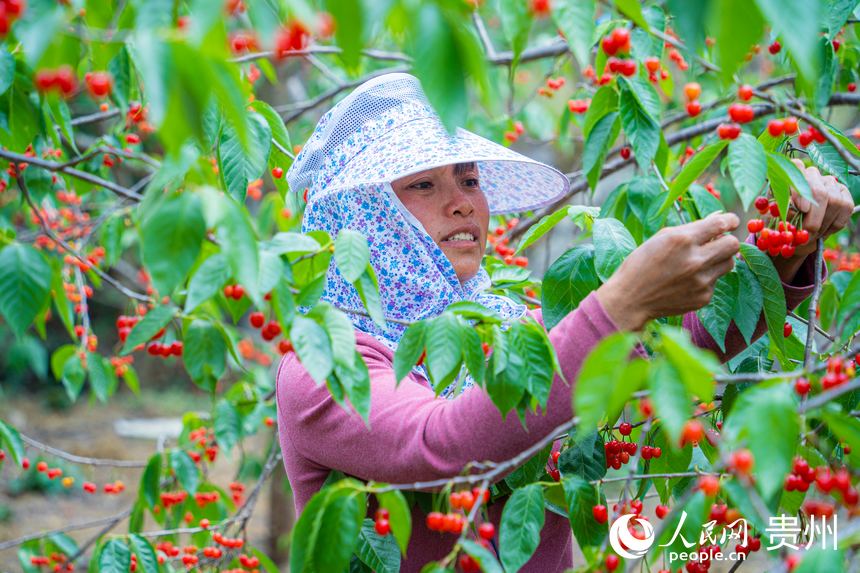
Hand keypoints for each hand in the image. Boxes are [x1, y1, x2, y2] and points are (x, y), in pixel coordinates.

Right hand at [595, 212, 740, 331]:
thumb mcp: (661, 238)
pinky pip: (715, 282)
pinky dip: (704, 278)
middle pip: (732, 244)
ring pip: (729, 263)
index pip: (721, 224)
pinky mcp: (703, 297)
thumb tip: (718, 220)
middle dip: (727, 240)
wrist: (630, 300)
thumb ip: (690, 229)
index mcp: (682, 240)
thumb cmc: (641, 264)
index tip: (731, 221)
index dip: (730, 220)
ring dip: (718, 259)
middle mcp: (695, 260)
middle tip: (718, 242)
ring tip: (700, 262)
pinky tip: (686, 281)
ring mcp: (701, 281)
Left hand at [769, 159, 854, 282]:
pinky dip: (834, 224)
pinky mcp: (844, 194)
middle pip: (818, 190)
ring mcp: (829, 183)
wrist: (795, 233)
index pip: (796, 169)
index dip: (800, 188)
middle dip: (814, 215)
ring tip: (812, 235)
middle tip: (808, 231)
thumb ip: (776, 213)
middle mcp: (811, 175)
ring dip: (823, 223)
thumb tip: (778, 214)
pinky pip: (845, 207)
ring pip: (834, 200)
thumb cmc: (780, 223)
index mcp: (790, 175)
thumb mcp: (772, 219)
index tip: (801, 209)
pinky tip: (823, 232)